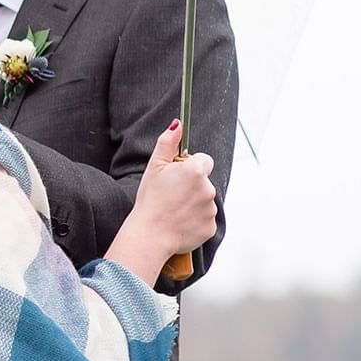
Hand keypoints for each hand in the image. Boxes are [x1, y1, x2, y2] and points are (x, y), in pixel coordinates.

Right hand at [130, 120, 217, 255]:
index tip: (177, 177)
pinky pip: (205, 219)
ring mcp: (211, 209)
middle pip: (204, 181)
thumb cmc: (150, 202)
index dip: (189, 167)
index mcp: (195, 171)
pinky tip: (180, 222)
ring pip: (205, 200)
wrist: (149, 235)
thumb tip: (177, 125)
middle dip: (191, 186)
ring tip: (174, 210)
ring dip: (193, 203)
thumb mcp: (153, 168)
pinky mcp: (211, 226)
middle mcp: (208, 188)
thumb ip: (167, 143)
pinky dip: (195, 220)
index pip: (203, 160)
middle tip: (171, 195)